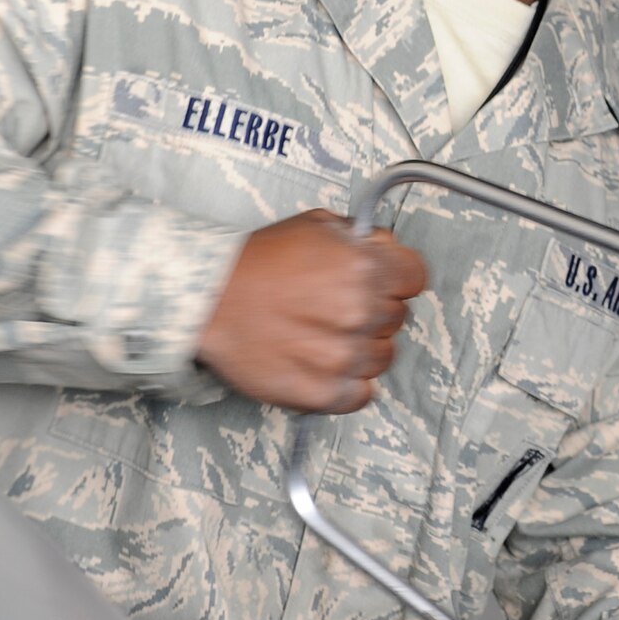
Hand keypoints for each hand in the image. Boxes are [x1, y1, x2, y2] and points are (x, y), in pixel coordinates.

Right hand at [195, 210, 426, 412]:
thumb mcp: (315, 225)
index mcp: (365, 268)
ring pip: (382, 356)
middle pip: (397, 317)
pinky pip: (361, 394)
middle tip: (333, 307)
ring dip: (360, 347)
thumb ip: (363, 238)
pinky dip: (347, 384)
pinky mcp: (324, 392)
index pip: (415, 277)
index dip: (396, 278)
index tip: (378, 281)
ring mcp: (343, 356)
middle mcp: (360, 312)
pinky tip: (321, 364)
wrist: (204, 301)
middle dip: (373, 310)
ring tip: (321, 335)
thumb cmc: (257, 262)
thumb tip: (389, 250)